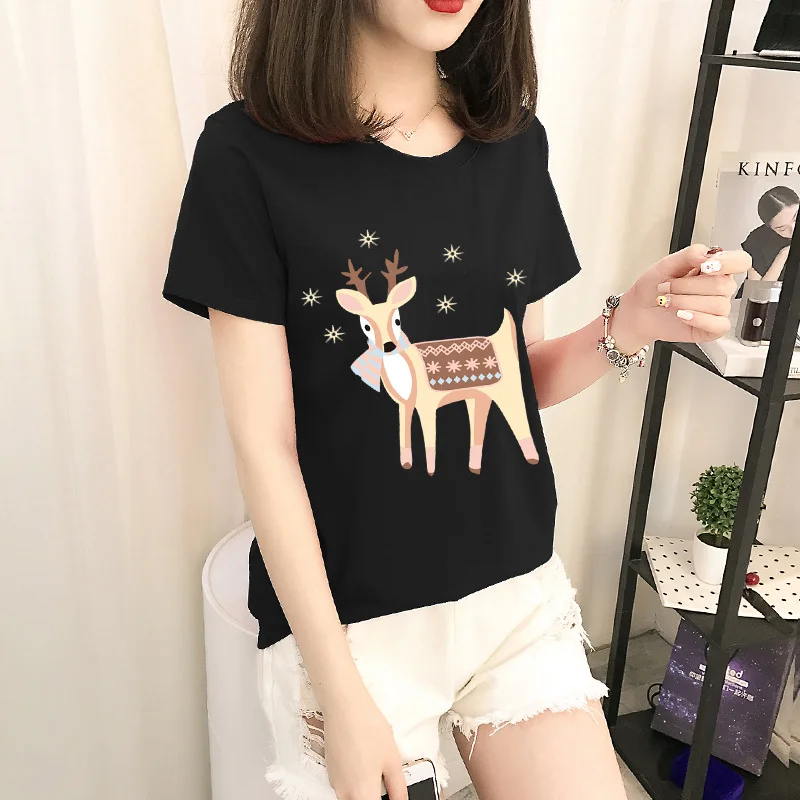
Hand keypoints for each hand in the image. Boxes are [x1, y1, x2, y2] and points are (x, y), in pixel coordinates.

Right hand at [323, 686, 406, 799]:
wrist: (344, 706)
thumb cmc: (368, 727)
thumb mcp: (392, 760)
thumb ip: (398, 789)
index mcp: (363, 793)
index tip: (392, 798)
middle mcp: (344, 793)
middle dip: (374, 798)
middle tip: (385, 787)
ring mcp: (335, 782)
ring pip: (352, 798)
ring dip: (364, 793)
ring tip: (377, 774)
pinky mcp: (331, 771)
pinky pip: (345, 787)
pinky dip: (356, 783)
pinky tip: (364, 764)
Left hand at [613, 244, 750, 346]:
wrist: (638, 310)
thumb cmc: (652, 288)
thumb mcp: (666, 264)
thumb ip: (690, 255)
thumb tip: (709, 256)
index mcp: (714, 269)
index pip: (740, 261)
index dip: (728, 263)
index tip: (705, 266)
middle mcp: (719, 288)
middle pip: (723, 285)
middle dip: (688, 286)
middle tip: (667, 288)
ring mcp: (717, 309)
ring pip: (718, 305)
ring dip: (686, 302)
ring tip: (667, 301)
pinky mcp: (712, 328)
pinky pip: (719, 325)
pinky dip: (698, 319)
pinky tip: (682, 315)